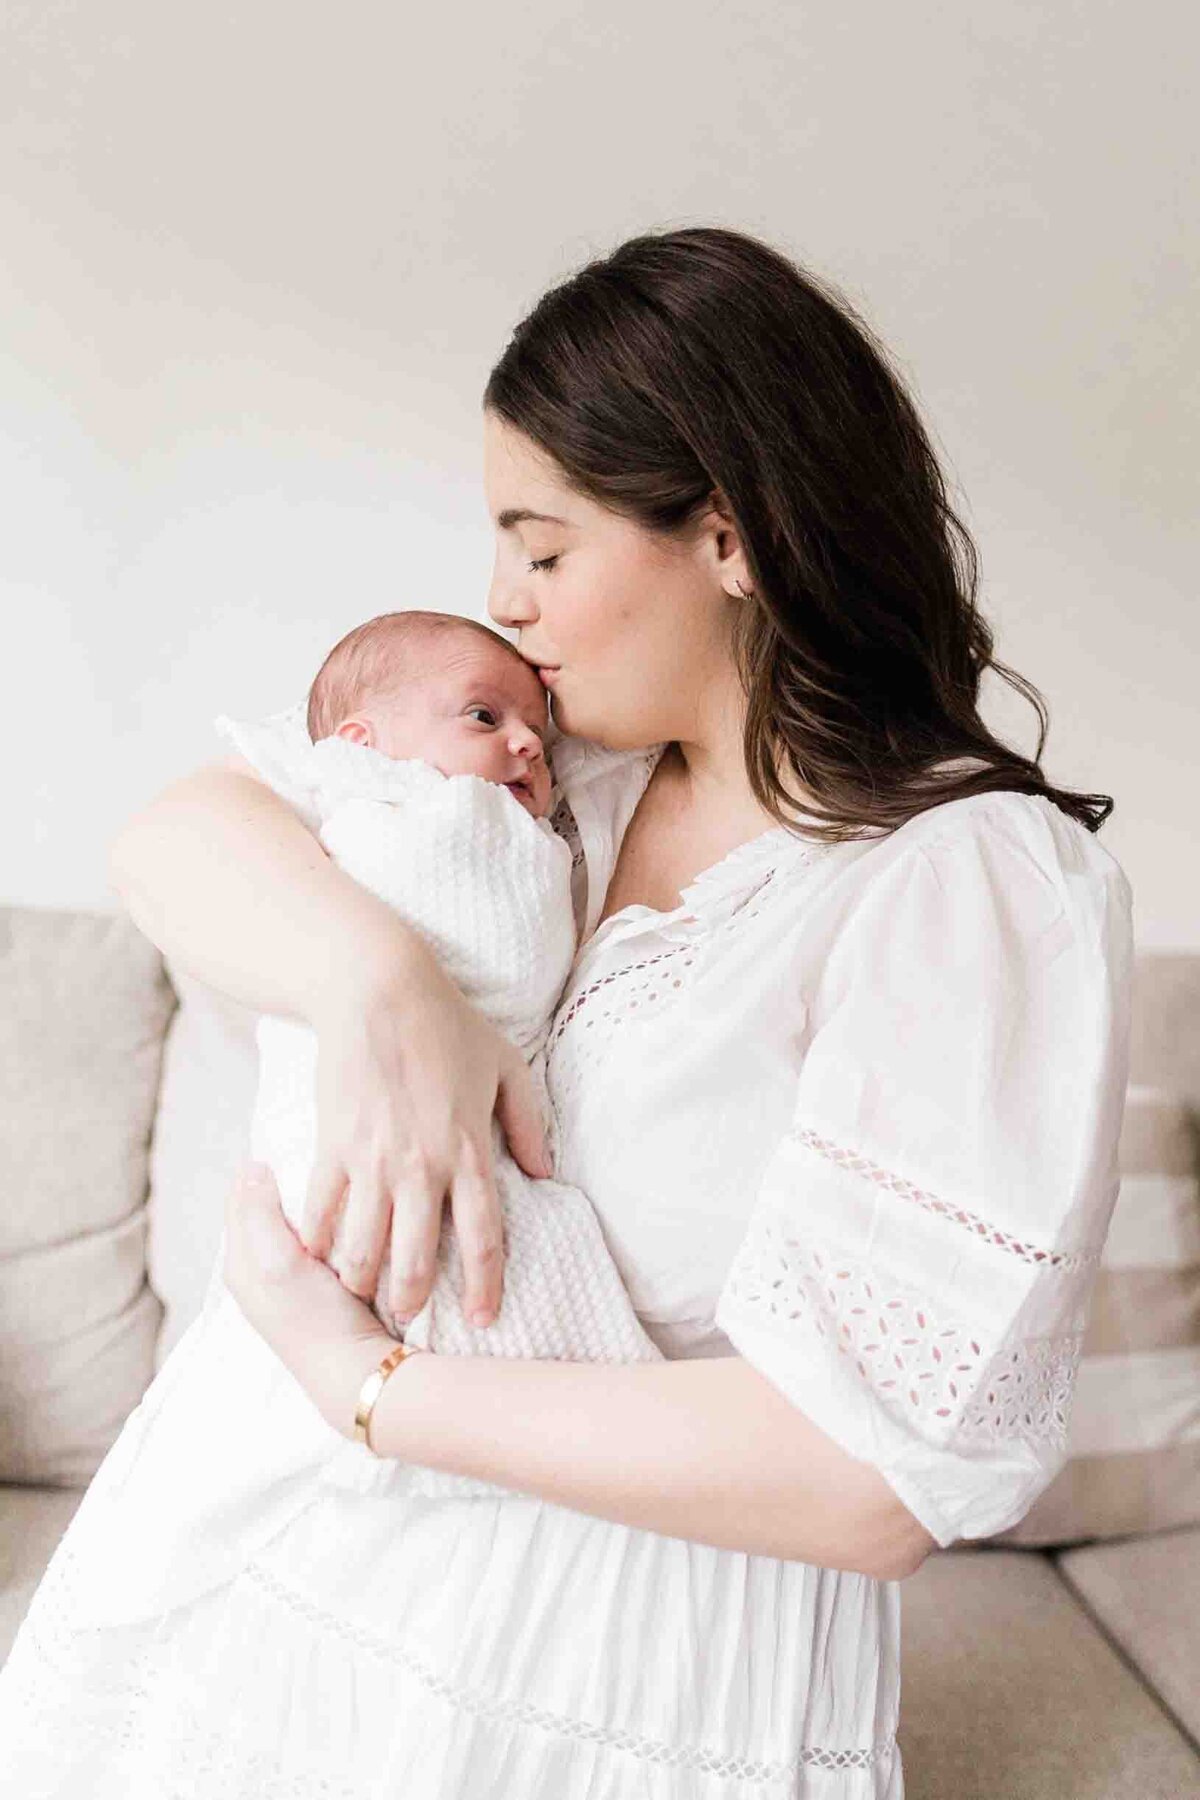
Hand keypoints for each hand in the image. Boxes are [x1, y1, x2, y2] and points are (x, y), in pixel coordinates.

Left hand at [221, 1161, 395, 1438]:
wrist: (357, 1372)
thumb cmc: (315, 1318)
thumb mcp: (278, 1261)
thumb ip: (259, 1214)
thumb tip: (251, 1167)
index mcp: (239, 1264)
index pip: (238, 1201)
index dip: (257, 1171)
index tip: (283, 1142)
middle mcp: (257, 1274)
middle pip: (260, 1212)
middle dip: (277, 1183)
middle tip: (306, 1151)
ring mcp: (287, 1285)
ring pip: (288, 1227)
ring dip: (301, 1204)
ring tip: (325, 1176)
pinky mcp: (317, 1292)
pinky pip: (312, 1244)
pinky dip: (321, 1225)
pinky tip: (342, 1215)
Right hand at [299, 954, 552, 1330]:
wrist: (379, 990)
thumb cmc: (447, 1025)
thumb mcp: (507, 1067)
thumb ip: (527, 1124)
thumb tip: (545, 1174)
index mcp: (469, 1151)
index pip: (484, 1238)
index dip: (484, 1287)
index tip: (481, 1318)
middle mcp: (421, 1166)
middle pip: (416, 1259)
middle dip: (412, 1302)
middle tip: (408, 1322)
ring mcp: (372, 1160)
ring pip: (363, 1247)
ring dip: (362, 1283)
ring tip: (363, 1297)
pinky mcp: (332, 1145)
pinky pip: (320, 1211)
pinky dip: (316, 1243)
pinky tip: (316, 1261)